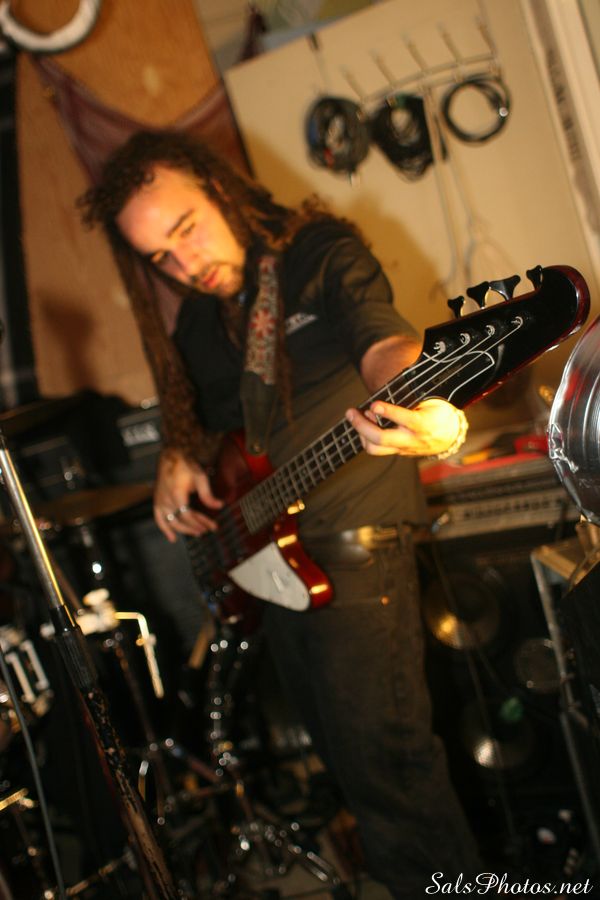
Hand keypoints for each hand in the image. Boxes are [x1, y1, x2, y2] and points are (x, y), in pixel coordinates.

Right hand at [154, 448, 222, 541]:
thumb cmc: (186, 465)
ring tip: (196, 533)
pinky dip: (165, 529)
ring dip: (184, 530)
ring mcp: (160, 501)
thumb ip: (208, 495)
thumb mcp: (201, 478)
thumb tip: (219, 505)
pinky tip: (172, 538)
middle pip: (182, 520)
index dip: (200, 522)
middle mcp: (166, 500)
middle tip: (208, 529)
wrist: (172, 456)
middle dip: (196, 527)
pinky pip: (159, 519)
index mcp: (176, 494)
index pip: (188, 516)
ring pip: (172, 522)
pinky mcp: (157, 501)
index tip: (211, 525)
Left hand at [345, 397, 465, 457]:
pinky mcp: (397, 452)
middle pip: (381, 438)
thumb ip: (410, 398)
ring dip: (360, 433)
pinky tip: (365, 424)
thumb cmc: (437, 412)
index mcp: (423, 423)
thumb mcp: (430, 400)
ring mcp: (403, 448)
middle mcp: (412, 439)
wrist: (448, 436)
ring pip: (375, 448)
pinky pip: (377, 449)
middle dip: (361, 425)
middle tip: (350, 412)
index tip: (374, 404)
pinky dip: (366, 437)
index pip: (405, 419)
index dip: (388, 411)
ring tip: (357, 417)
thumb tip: (385, 394)